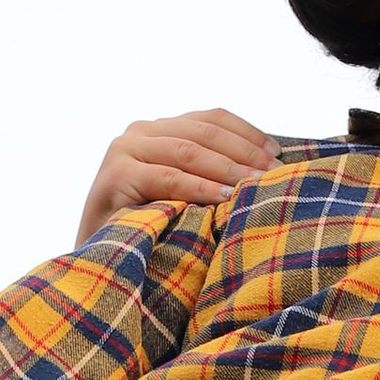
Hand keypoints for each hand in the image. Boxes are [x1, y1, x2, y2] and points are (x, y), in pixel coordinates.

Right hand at [76, 106, 272, 243]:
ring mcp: (124, 151)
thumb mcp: (184, 192)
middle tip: (274, 172)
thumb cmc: (152, 228)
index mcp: (157, 130)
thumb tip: (266, 165)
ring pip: (187, 151)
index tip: (276, 152)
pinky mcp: (115, 176)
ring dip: (227, 168)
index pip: (209, 119)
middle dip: (243, 152)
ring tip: (257, 184)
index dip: (246, 133)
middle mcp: (139, 132)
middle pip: (202, 132)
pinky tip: (226, 199)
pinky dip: (200, 188)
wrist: (103, 260)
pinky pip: (168, 178)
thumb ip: (209, 171)